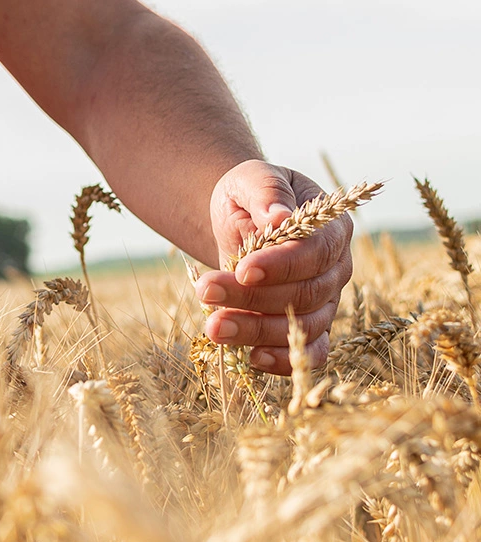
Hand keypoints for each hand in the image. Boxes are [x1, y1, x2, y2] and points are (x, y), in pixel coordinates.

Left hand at [196, 160, 352, 373]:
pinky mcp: (310, 327)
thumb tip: (279, 216)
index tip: (241, 269)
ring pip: (302, 327)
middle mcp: (337, 269)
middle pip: (305, 293)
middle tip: (205, 292)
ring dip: (256, 331)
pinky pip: (310, 353)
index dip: (281, 265)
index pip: (315, 252)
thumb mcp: (250, 180)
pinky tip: (249, 358)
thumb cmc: (248, 197)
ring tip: (212, 328)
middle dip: (252, 297)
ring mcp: (326, 302)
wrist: (240, 222)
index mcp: (332, 228)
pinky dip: (283, 361)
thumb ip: (266, 191)